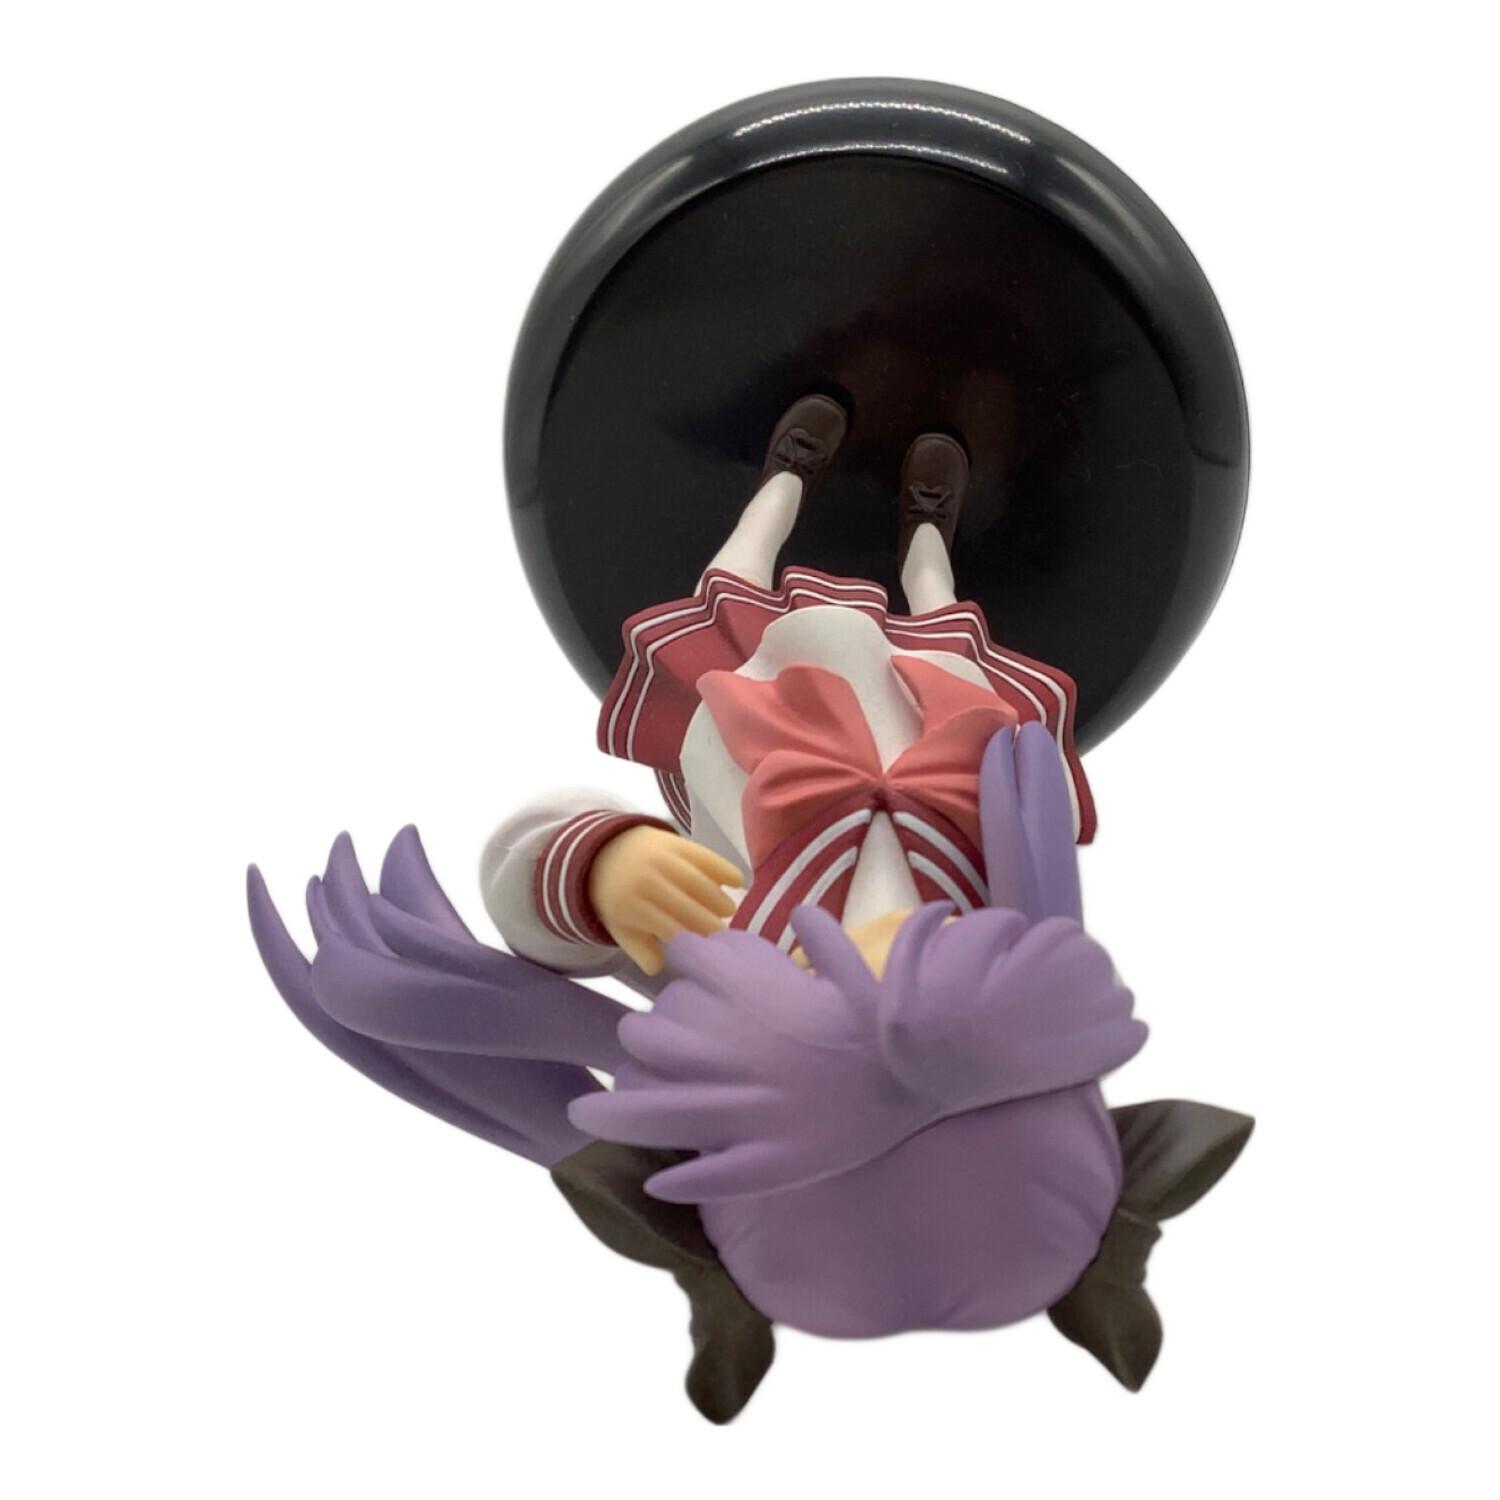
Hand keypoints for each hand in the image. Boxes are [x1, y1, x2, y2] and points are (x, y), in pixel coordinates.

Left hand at [588, 825, 742, 974]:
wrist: (607, 853)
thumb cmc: (619, 899)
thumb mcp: (621, 928)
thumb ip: (640, 951)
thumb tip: (658, 968)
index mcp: (629, 905)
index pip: (667, 927)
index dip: (692, 941)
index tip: (710, 952)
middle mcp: (645, 879)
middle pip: (685, 905)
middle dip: (710, 923)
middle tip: (727, 936)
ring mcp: (661, 858)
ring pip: (697, 881)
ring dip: (718, 898)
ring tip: (729, 911)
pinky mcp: (675, 842)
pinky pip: (704, 856)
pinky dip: (723, 868)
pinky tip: (737, 881)